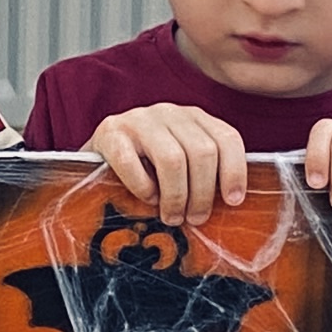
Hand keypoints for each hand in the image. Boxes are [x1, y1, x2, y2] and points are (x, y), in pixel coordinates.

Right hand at [89, 104, 246, 223]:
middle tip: (195, 219)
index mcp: (195, 118)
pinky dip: (142, 187)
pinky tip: (146, 198)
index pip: (227, 138)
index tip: (232, 201)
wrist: (96, 159)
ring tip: (172, 217)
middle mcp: (170, 112)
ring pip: (172, 159)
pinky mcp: (111, 132)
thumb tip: (228, 207)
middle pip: (202, 152)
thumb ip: (202, 174)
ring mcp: (139, 119)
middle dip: (202, 193)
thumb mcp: (180, 163)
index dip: (234, 171)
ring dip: (176, 196)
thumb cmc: (146, 170)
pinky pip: (132, 162)